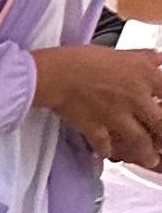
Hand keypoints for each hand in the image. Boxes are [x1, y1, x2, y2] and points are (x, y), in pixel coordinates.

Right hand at [35, 43, 161, 162]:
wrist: (60, 75)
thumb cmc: (88, 60)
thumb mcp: (124, 53)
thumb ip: (146, 58)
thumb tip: (159, 60)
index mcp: (145, 77)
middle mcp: (136, 99)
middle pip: (160, 123)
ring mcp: (117, 117)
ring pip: (138, 140)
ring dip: (145, 153)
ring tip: (150, 160)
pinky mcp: (97, 130)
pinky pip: (106, 146)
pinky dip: (108, 152)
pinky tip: (109, 154)